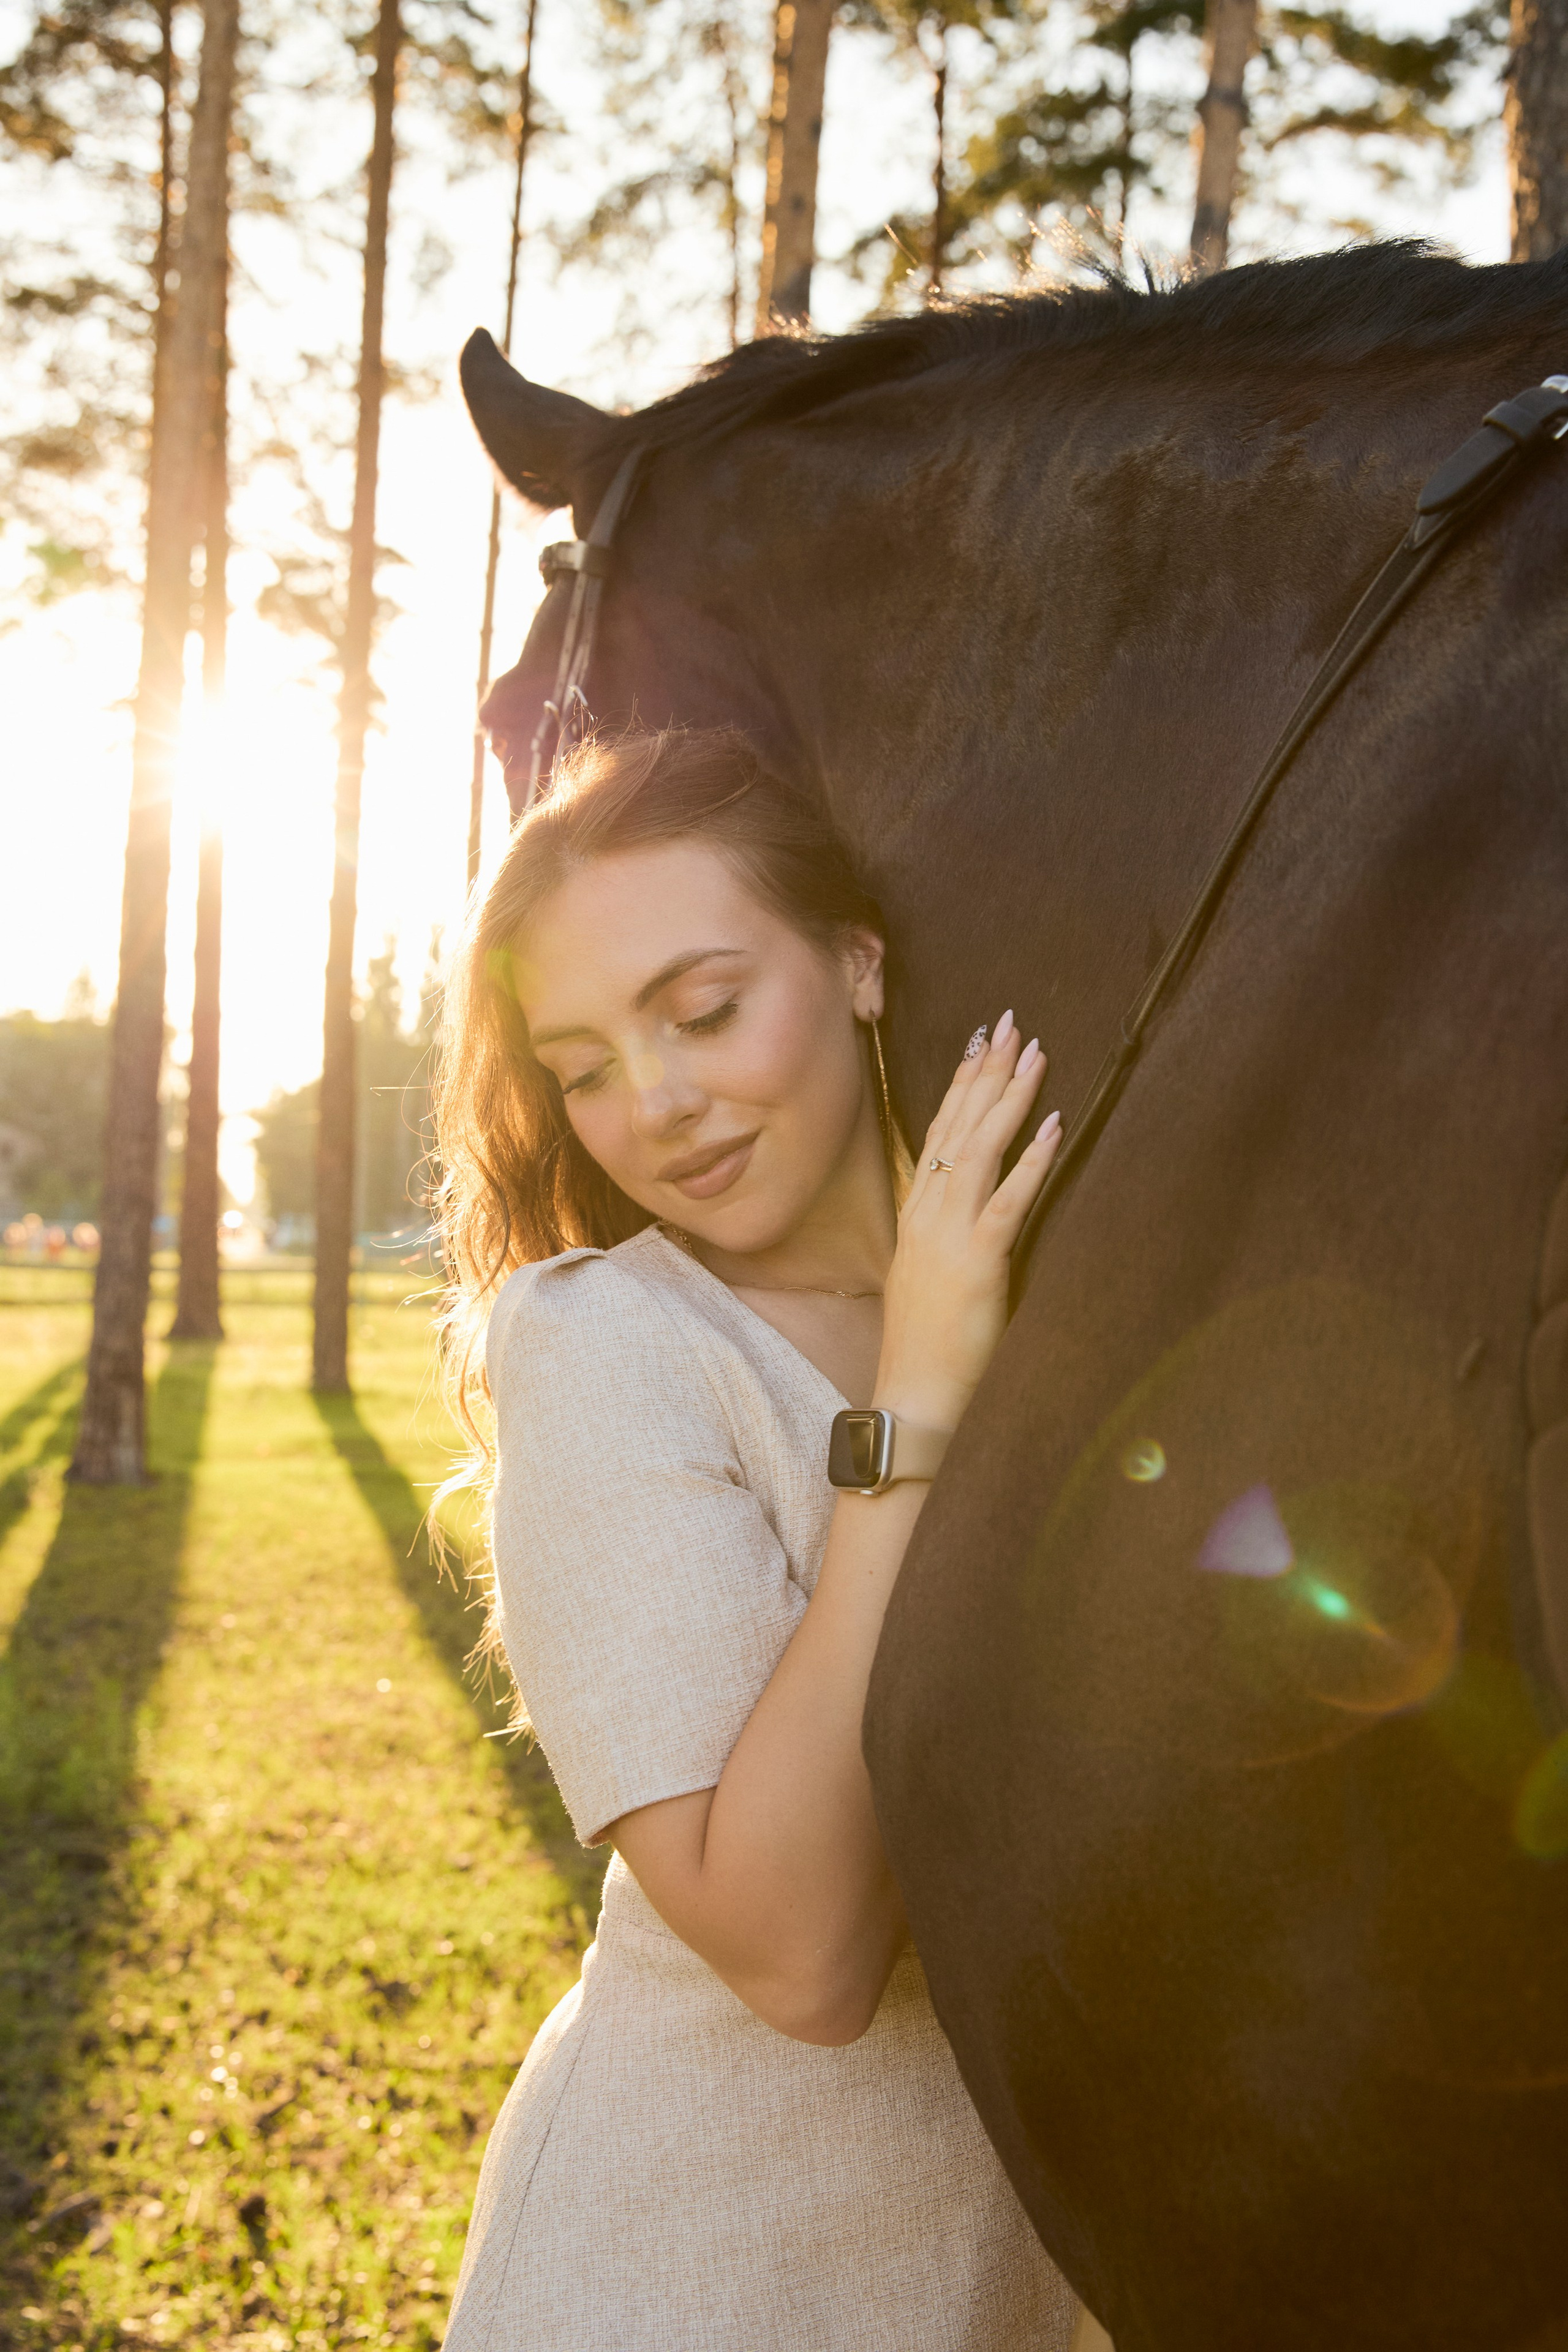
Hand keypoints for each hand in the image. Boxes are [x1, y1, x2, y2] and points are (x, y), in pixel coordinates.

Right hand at [873, 1012, 1059, 1434]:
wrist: (913, 1395)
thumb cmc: (927, 1344)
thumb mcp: (928, 1275)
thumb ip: (947, 1235)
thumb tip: (974, 1207)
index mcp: (917, 1215)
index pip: (939, 1133)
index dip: (960, 1085)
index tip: (980, 1044)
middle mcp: (928, 1214)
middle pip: (959, 1127)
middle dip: (987, 1072)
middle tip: (1012, 1025)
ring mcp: (948, 1235)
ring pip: (980, 1150)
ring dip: (1010, 1098)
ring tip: (1034, 1054)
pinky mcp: (976, 1262)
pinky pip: (1008, 1201)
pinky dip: (1032, 1161)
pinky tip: (1054, 1126)